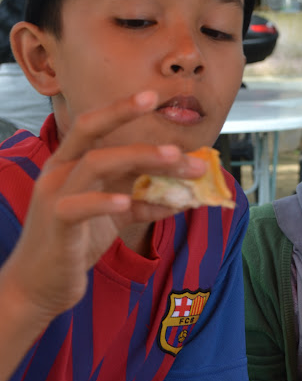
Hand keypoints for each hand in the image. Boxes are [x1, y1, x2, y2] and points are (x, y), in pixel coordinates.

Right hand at [2, 90, 206, 322]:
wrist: (40, 285)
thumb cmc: (75, 244)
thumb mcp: (113, 216)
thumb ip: (142, 199)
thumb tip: (184, 192)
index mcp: (70, 164)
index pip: (93, 126)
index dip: (120, 108)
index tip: (152, 95)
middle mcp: (59, 172)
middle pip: (91, 131)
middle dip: (129, 118)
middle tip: (165, 113)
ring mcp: (54, 195)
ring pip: (96, 163)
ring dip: (140, 157)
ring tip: (175, 159)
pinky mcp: (56, 224)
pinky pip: (79, 206)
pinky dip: (105, 202)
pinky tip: (128, 202)